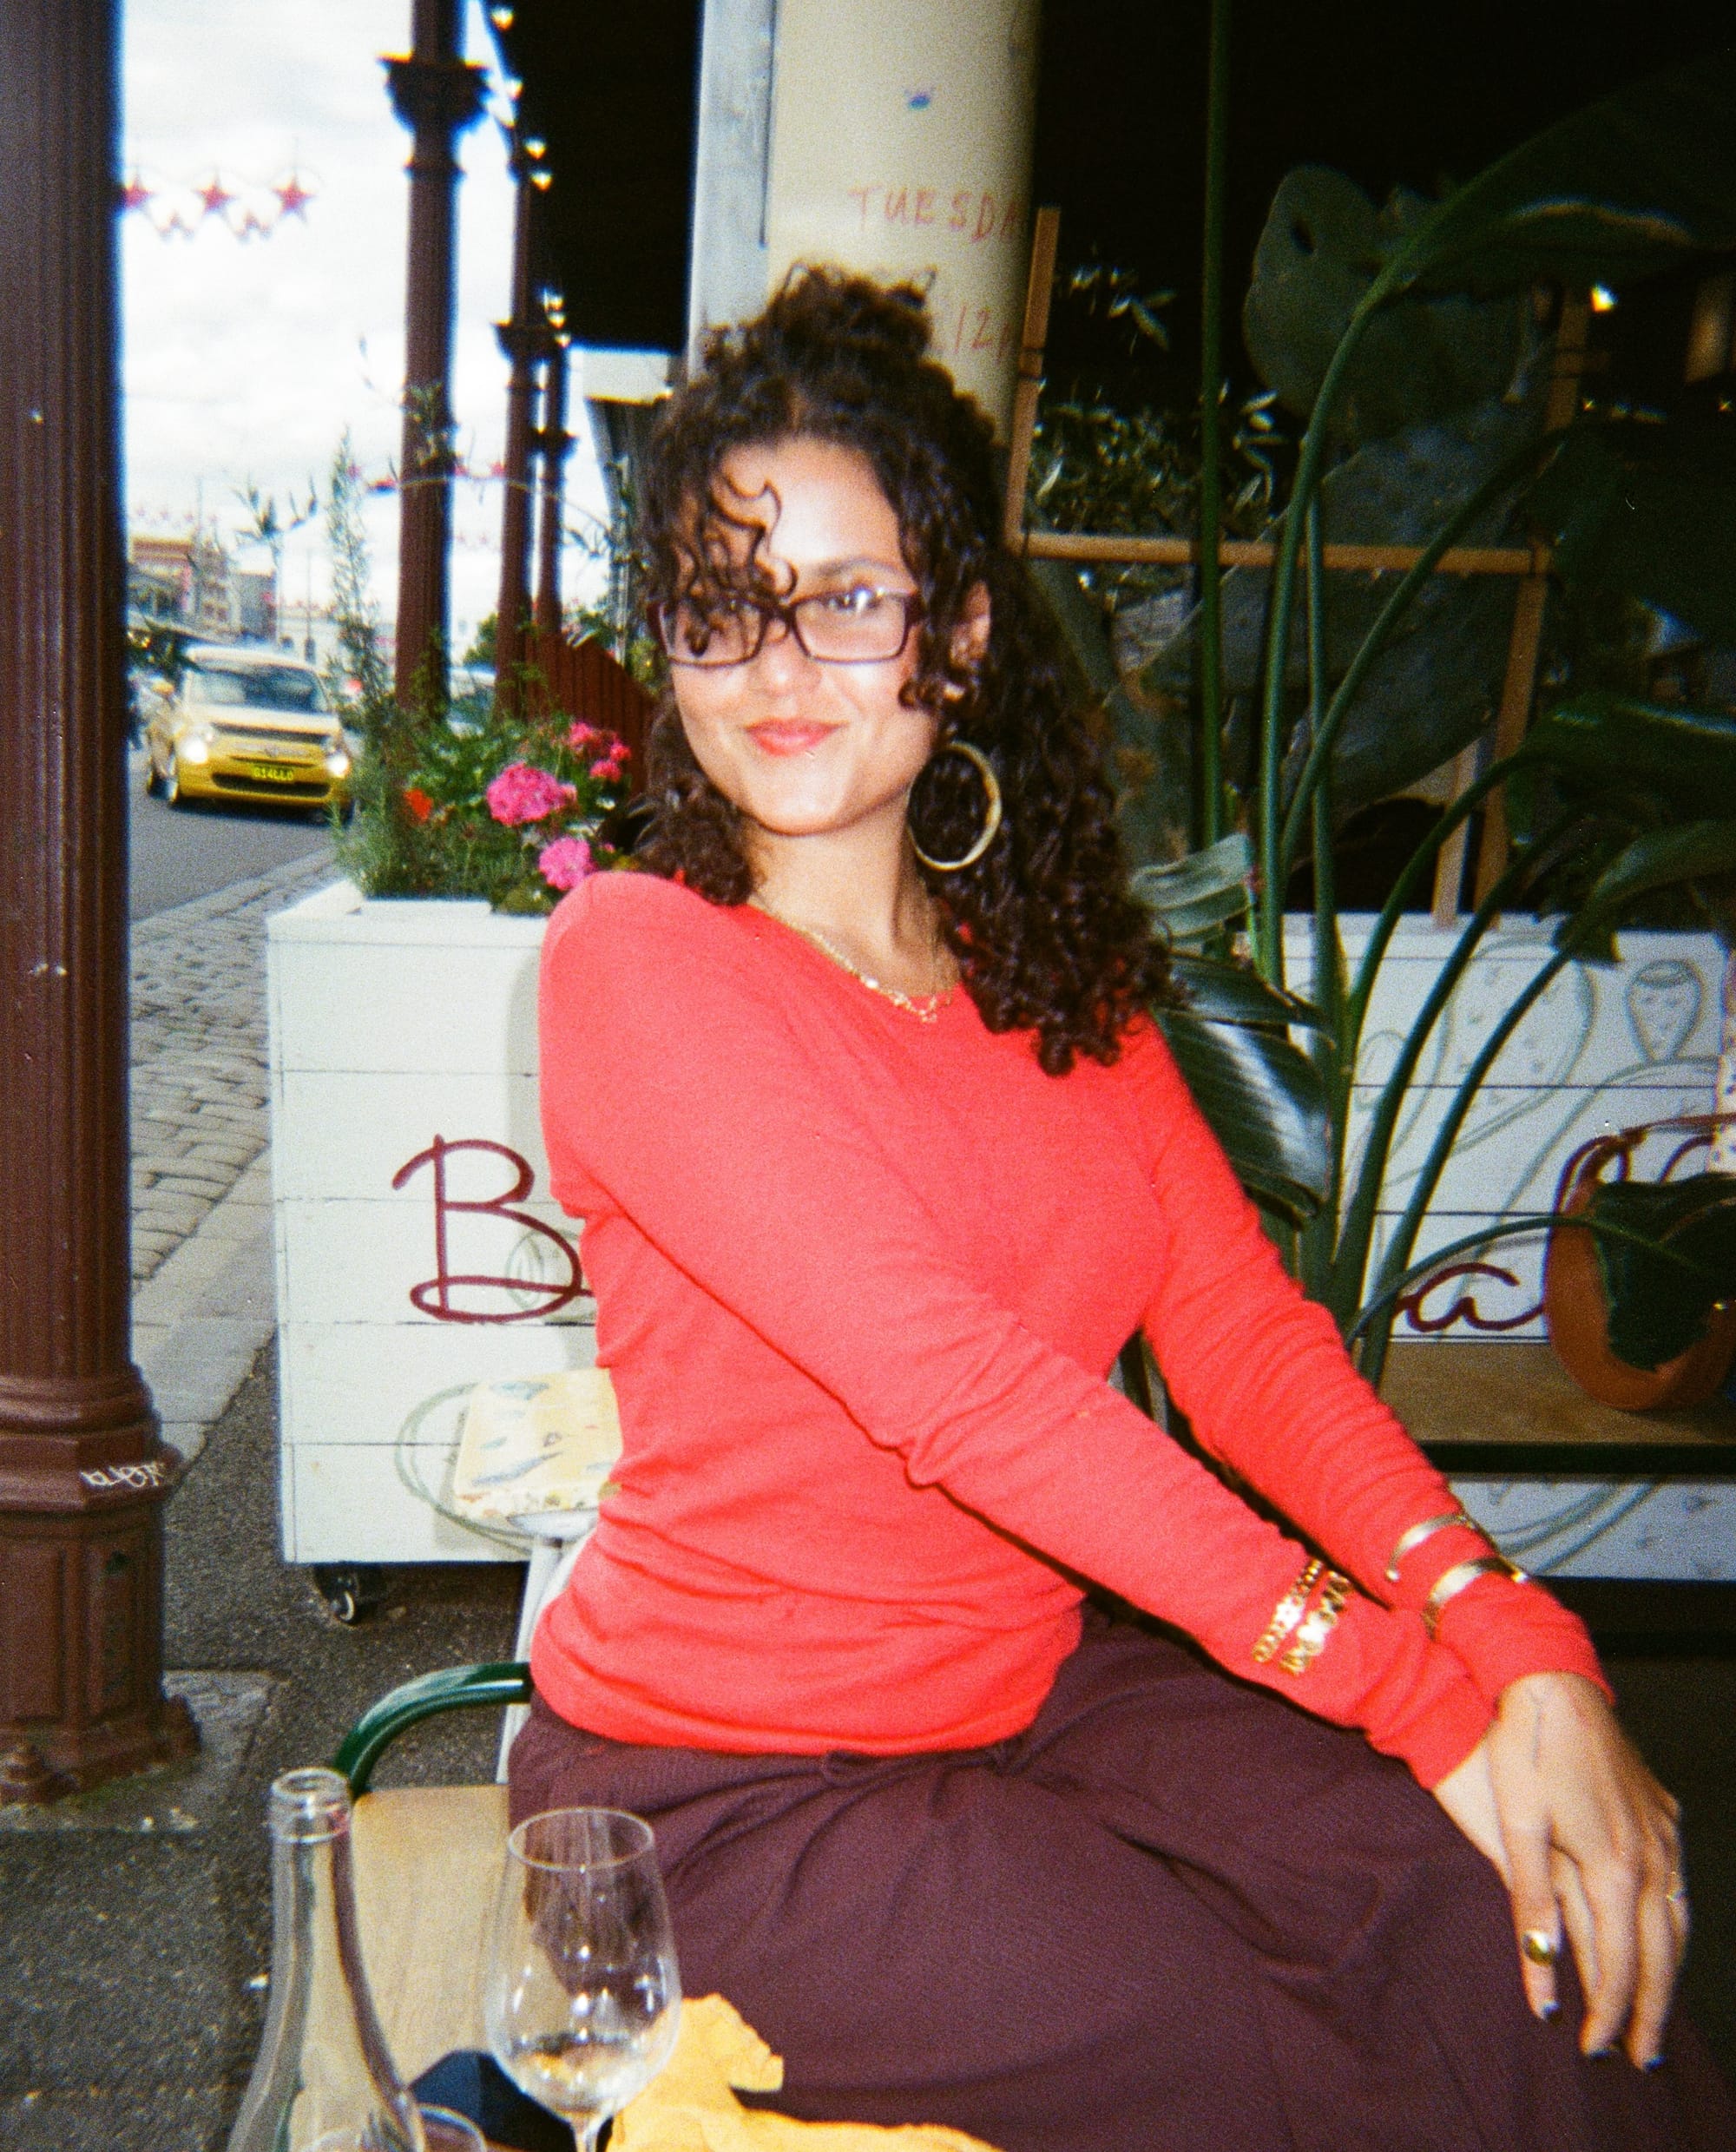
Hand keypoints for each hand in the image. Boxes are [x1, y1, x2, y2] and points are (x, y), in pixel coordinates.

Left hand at [1433, 1673, 1685, 2065]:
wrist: (1552, 1682)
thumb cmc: (1526, 1752)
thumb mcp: (1517, 1829)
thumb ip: (1532, 1907)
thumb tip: (1540, 1982)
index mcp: (1613, 1868)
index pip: (1617, 1966)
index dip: (1608, 2013)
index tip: (1595, 2049)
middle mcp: (1650, 1858)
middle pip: (1658, 1957)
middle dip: (1648, 2011)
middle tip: (1639, 2057)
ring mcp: (1662, 1834)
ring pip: (1677, 1924)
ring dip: (1667, 1974)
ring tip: (1654, 2015)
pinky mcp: (1661, 1812)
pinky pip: (1677, 1886)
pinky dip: (1672, 1927)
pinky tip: (1664, 1939)